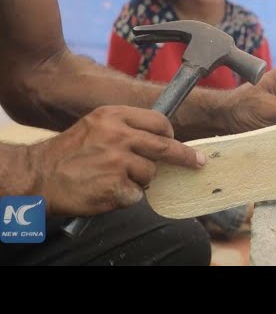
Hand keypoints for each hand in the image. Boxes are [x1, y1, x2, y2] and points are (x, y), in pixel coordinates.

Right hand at [28, 106, 204, 215]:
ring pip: (150, 174)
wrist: (38, 176)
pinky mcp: (115, 186)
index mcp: (114, 116)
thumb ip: (126, 127)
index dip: (169, 134)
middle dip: (185, 156)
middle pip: (165, 146)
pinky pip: (136, 195)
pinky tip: (107, 190)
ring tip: (113, 178)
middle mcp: (118, 136)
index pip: (158, 122)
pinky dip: (125, 197)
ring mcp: (118, 162)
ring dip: (139, 180)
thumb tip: (160, 138)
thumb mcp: (96, 124)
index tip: (175, 141)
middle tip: (199, 162)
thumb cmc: (68, 152)